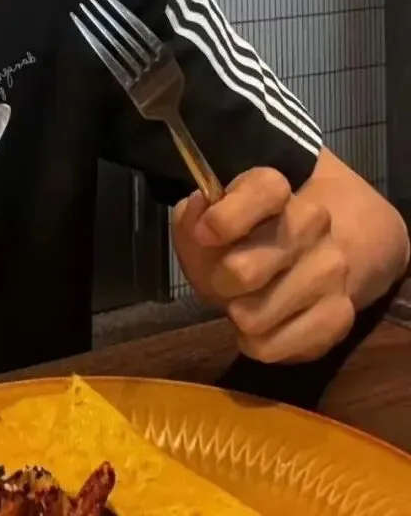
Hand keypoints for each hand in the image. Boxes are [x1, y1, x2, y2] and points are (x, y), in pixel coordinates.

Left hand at [172, 167, 355, 362]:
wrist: (286, 265)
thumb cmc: (231, 241)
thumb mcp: (200, 222)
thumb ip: (192, 218)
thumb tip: (199, 214)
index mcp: (275, 188)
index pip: (266, 189)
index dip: (231, 214)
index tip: (205, 234)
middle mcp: (313, 221)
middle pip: (263, 258)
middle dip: (226, 277)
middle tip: (222, 281)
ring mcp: (332, 267)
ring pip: (267, 308)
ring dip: (242, 315)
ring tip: (241, 306)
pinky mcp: (340, 313)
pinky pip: (289, 343)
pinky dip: (262, 344)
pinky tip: (255, 332)